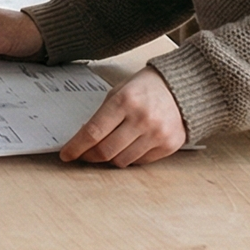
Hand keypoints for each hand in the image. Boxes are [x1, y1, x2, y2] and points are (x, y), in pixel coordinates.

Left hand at [59, 66, 187, 167]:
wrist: (183, 87)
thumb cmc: (145, 88)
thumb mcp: (119, 91)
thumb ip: (102, 115)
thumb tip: (85, 140)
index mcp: (124, 101)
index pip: (93, 132)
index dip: (76, 147)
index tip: (66, 155)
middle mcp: (141, 119)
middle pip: (106, 151)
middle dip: (89, 156)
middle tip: (83, 155)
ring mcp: (157, 134)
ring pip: (122, 160)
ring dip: (109, 158)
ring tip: (106, 149)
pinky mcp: (169, 145)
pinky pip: (140, 162)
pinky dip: (129, 157)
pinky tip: (127, 147)